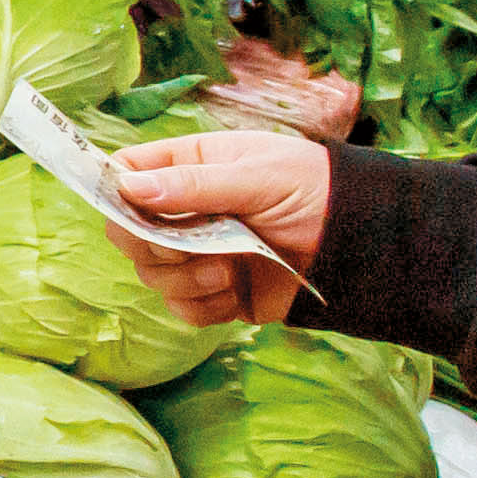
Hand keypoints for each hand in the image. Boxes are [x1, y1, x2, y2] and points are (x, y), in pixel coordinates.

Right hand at [101, 129, 325, 330]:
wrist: (362, 244)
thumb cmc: (315, 191)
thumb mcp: (258, 177)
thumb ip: (195, 185)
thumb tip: (130, 189)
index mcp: (189, 167)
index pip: (126, 173)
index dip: (114, 191)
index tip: (128, 209)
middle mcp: (185, 212)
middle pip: (127, 233)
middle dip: (152, 246)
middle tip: (186, 247)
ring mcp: (199, 254)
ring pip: (153, 275)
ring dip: (184, 279)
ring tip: (228, 270)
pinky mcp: (216, 293)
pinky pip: (183, 309)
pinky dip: (204, 306)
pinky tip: (235, 290)